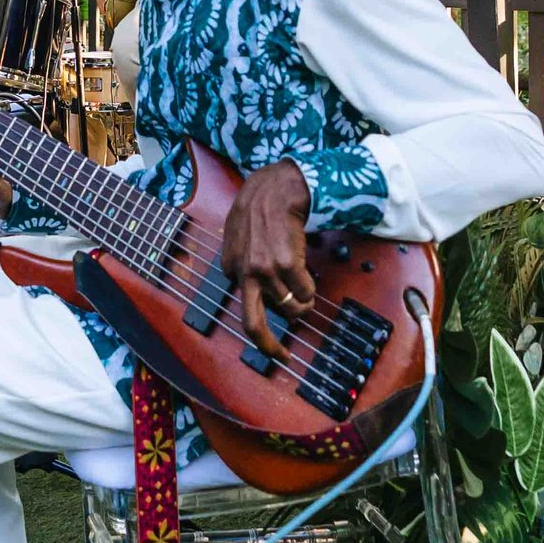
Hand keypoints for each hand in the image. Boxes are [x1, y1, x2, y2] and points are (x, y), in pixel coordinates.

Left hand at [218, 160, 314, 360]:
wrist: (276, 188)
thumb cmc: (260, 207)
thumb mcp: (237, 234)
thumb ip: (240, 259)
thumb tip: (246, 283)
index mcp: (231, 267)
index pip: (243, 306)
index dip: (262, 317)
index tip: (270, 331)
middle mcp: (244, 273)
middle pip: (253, 323)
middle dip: (267, 345)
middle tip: (281, 354)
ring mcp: (264, 270)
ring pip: (290, 308)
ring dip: (302, 304)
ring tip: (305, 288)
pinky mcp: (285, 265)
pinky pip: (306, 293)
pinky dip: (311, 290)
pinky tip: (308, 272)